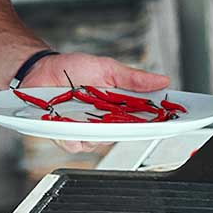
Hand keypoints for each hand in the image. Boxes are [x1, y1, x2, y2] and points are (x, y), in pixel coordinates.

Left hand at [23, 52, 170, 153]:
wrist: (40, 69)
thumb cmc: (72, 69)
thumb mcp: (106, 68)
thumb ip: (132, 78)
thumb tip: (162, 80)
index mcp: (117, 107)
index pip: (143, 119)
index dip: (158, 122)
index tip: (172, 120)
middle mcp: (103, 122)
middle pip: (123, 135)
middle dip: (127, 129)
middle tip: (128, 118)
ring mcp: (84, 130)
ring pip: (98, 143)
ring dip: (95, 131)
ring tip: (90, 116)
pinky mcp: (64, 135)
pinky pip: (74, 144)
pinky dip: (73, 135)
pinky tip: (69, 124)